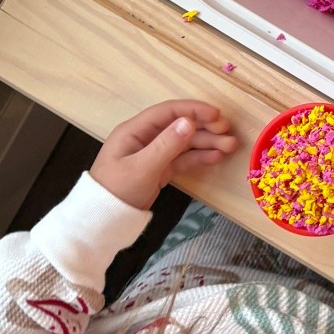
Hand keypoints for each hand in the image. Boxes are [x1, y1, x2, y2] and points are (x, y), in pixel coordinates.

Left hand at [91, 99, 234, 210]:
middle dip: (205, 128)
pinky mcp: (159, 169)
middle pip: (180, 126)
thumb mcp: (142, 168)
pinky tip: (217, 157)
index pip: (168, 112)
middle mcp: (145, 138)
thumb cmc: (117, 191)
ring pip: (185, 143)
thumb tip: (190, 122)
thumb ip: (167, 145)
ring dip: (207, 143)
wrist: (102, 223)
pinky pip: (183, 159)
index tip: (217, 116)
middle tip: (228, 133)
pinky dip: (199, 157)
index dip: (194, 110)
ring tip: (231, 147)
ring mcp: (153, 154)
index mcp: (135, 131)